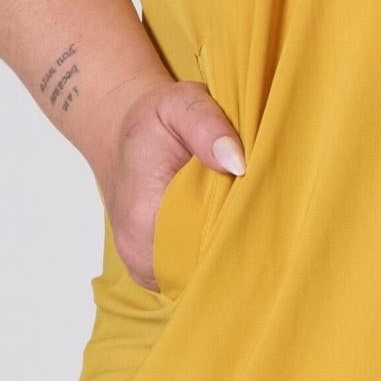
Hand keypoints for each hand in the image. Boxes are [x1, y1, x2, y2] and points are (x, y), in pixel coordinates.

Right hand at [110, 77, 244, 290]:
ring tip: (237, 218)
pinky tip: (219, 229)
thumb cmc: (153, 120)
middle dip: (235, 246)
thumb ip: (207, 125)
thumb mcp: (180, 104)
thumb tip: (238, 163)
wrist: (119, 133)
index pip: (204, 248)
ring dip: (222, 253)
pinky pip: (188, 276)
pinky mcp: (150, 270)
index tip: (261, 210)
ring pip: (197, 277)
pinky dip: (207, 257)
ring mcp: (142, 267)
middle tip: (259, 214)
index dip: (239, 232)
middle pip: (203, 269)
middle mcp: (137, 251)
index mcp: (143, 214)